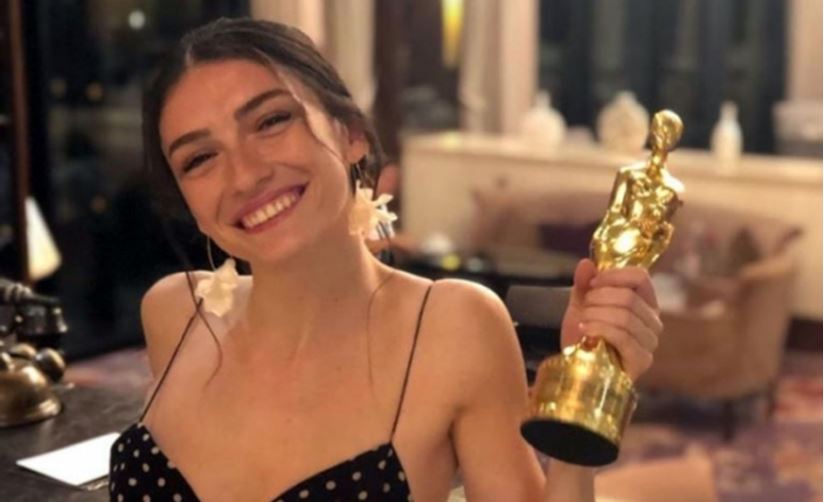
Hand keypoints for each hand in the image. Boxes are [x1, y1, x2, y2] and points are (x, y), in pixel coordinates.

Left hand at [560, 259, 662, 380]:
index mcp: (644, 302)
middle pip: (629, 297)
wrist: (575, 364)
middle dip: (599, 299)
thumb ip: (583, 284)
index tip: (592, 282)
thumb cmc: (584, 333)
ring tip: (582, 321)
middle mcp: (653, 322)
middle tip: (584, 307)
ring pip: (625, 316)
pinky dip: (599, 329)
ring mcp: (650, 343)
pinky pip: (622, 336)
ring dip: (596, 315)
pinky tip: (585, 331)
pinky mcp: (642, 360)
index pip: (640, 277)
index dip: (614, 275)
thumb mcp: (581, 304)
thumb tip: (586, 263)